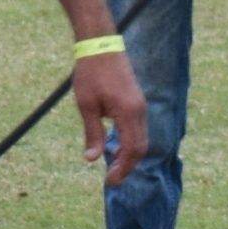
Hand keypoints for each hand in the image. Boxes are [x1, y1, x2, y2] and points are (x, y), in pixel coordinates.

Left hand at [74, 50, 146, 186]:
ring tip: (112, 167)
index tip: (110, 181)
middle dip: (127, 165)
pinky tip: (115, 147)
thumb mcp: (86, 106)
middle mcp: (140, 110)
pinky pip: (138, 128)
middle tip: (111, 179)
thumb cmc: (90, 74)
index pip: (132, 149)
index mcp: (129, 112)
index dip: (123, 168)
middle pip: (140, 147)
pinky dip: (129, 142)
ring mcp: (140, 105)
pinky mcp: (136, 101)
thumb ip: (92, 133)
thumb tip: (92, 159)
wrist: (100, 46)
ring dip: (129, 154)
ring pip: (141, 138)